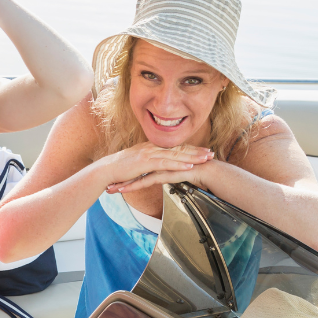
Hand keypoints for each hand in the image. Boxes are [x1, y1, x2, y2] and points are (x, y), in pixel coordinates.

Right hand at [97, 141, 212, 192]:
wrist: (106, 170)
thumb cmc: (119, 170)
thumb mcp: (136, 164)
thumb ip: (147, 163)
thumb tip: (155, 167)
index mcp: (151, 147)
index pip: (174, 147)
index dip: (190, 149)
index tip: (202, 151)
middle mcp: (152, 147)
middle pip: (178, 148)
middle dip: (196, 151)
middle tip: (211, 153)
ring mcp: (149, 153)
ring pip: (175, 154)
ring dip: (192, 156)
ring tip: (205, 159)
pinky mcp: (146, 161)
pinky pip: (166, 162)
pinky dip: (179, 164)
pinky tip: (190, 166)